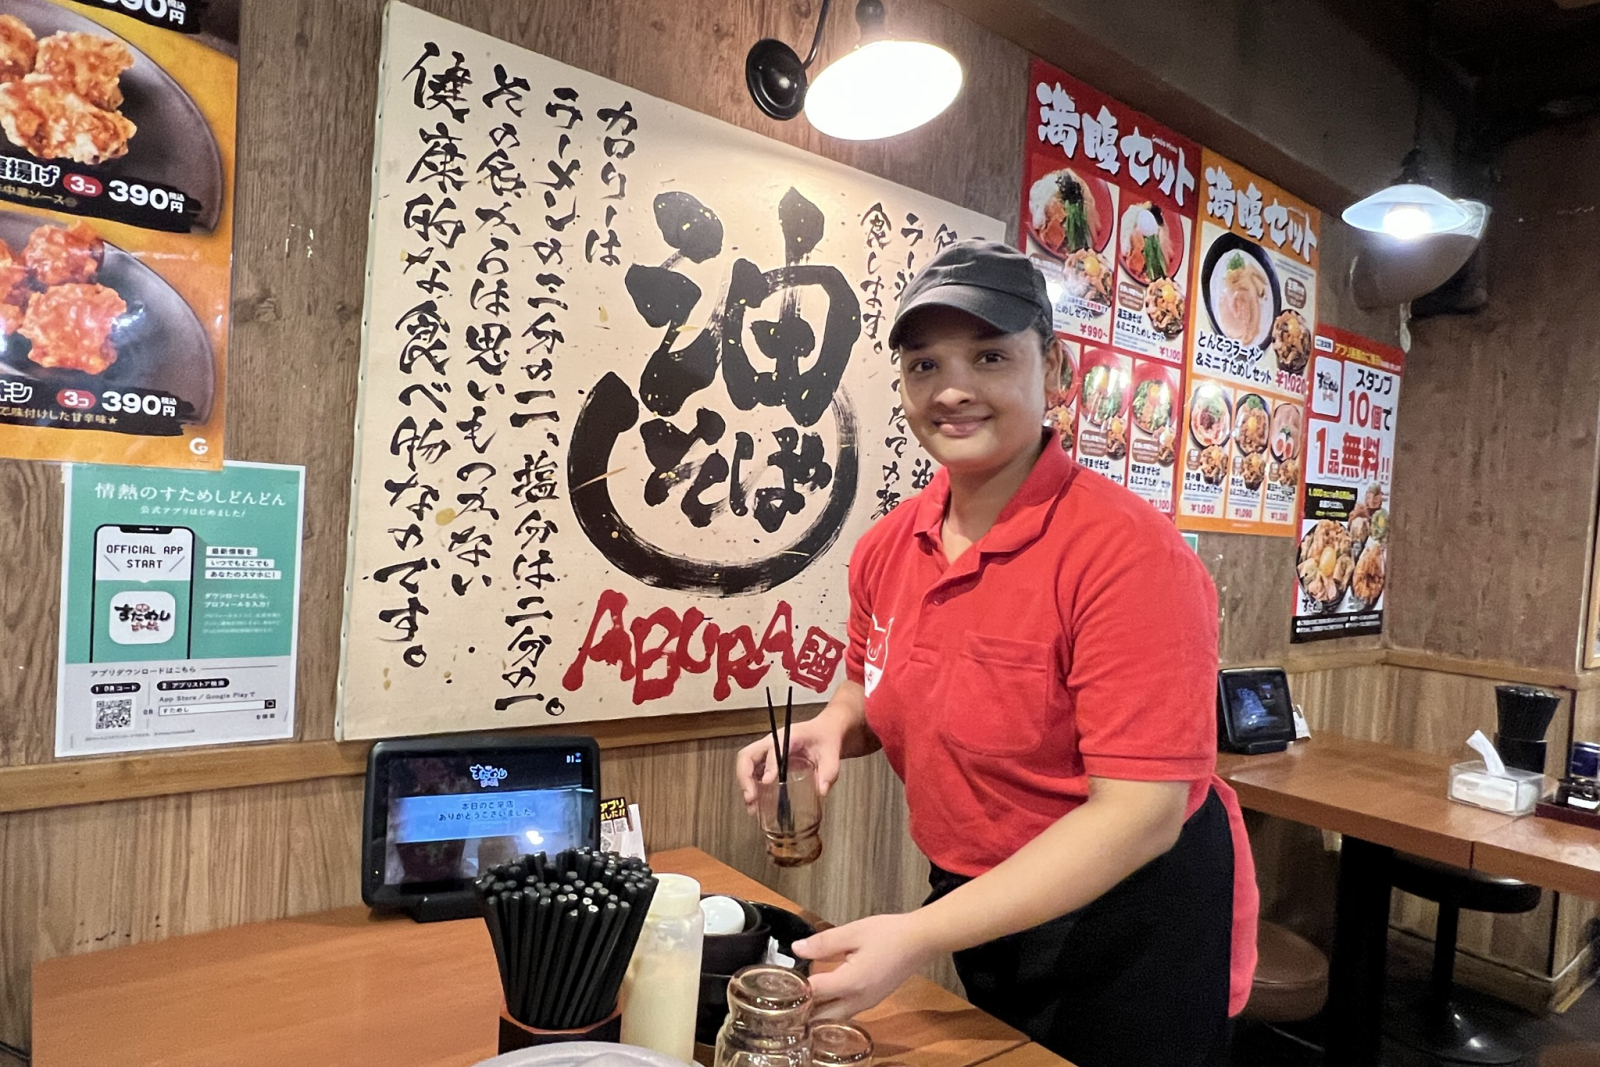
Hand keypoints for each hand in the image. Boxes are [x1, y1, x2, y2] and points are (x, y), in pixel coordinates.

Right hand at [736, 710, 845, 811]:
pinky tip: (754, 802)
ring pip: (746, 763)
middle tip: (751, 797)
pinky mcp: (767, 759)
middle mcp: (773, 742)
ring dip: (745, 784)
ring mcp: (768, 750)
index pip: (773, 750)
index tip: (767, 782)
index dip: (769, 765)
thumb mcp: (832, 755)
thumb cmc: (825, 739)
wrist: (824, 731)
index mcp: (789, 737)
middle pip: (748, 755)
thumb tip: (821, 791)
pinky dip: (750, 786)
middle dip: (745, 777)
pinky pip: (753, 771)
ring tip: (751, 805)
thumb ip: (828, 773)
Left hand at [792, 913, 936, 1020]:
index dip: (794, 988)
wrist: (920, 941)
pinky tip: (821, 997)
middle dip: (802, 1011)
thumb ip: (823, 943)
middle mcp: (858, 1000)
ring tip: (797, 999)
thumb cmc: (889, 934)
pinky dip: (830, 1010)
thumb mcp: (853, 931)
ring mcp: (866, 1003)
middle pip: (822, 1017)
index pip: (813, 993)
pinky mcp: (871, 1001)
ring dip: (816, 1013)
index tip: (778, 981)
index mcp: (852, 982)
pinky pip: (845, 1013)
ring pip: (834, 1019)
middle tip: (783, 998)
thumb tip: (797, 949)